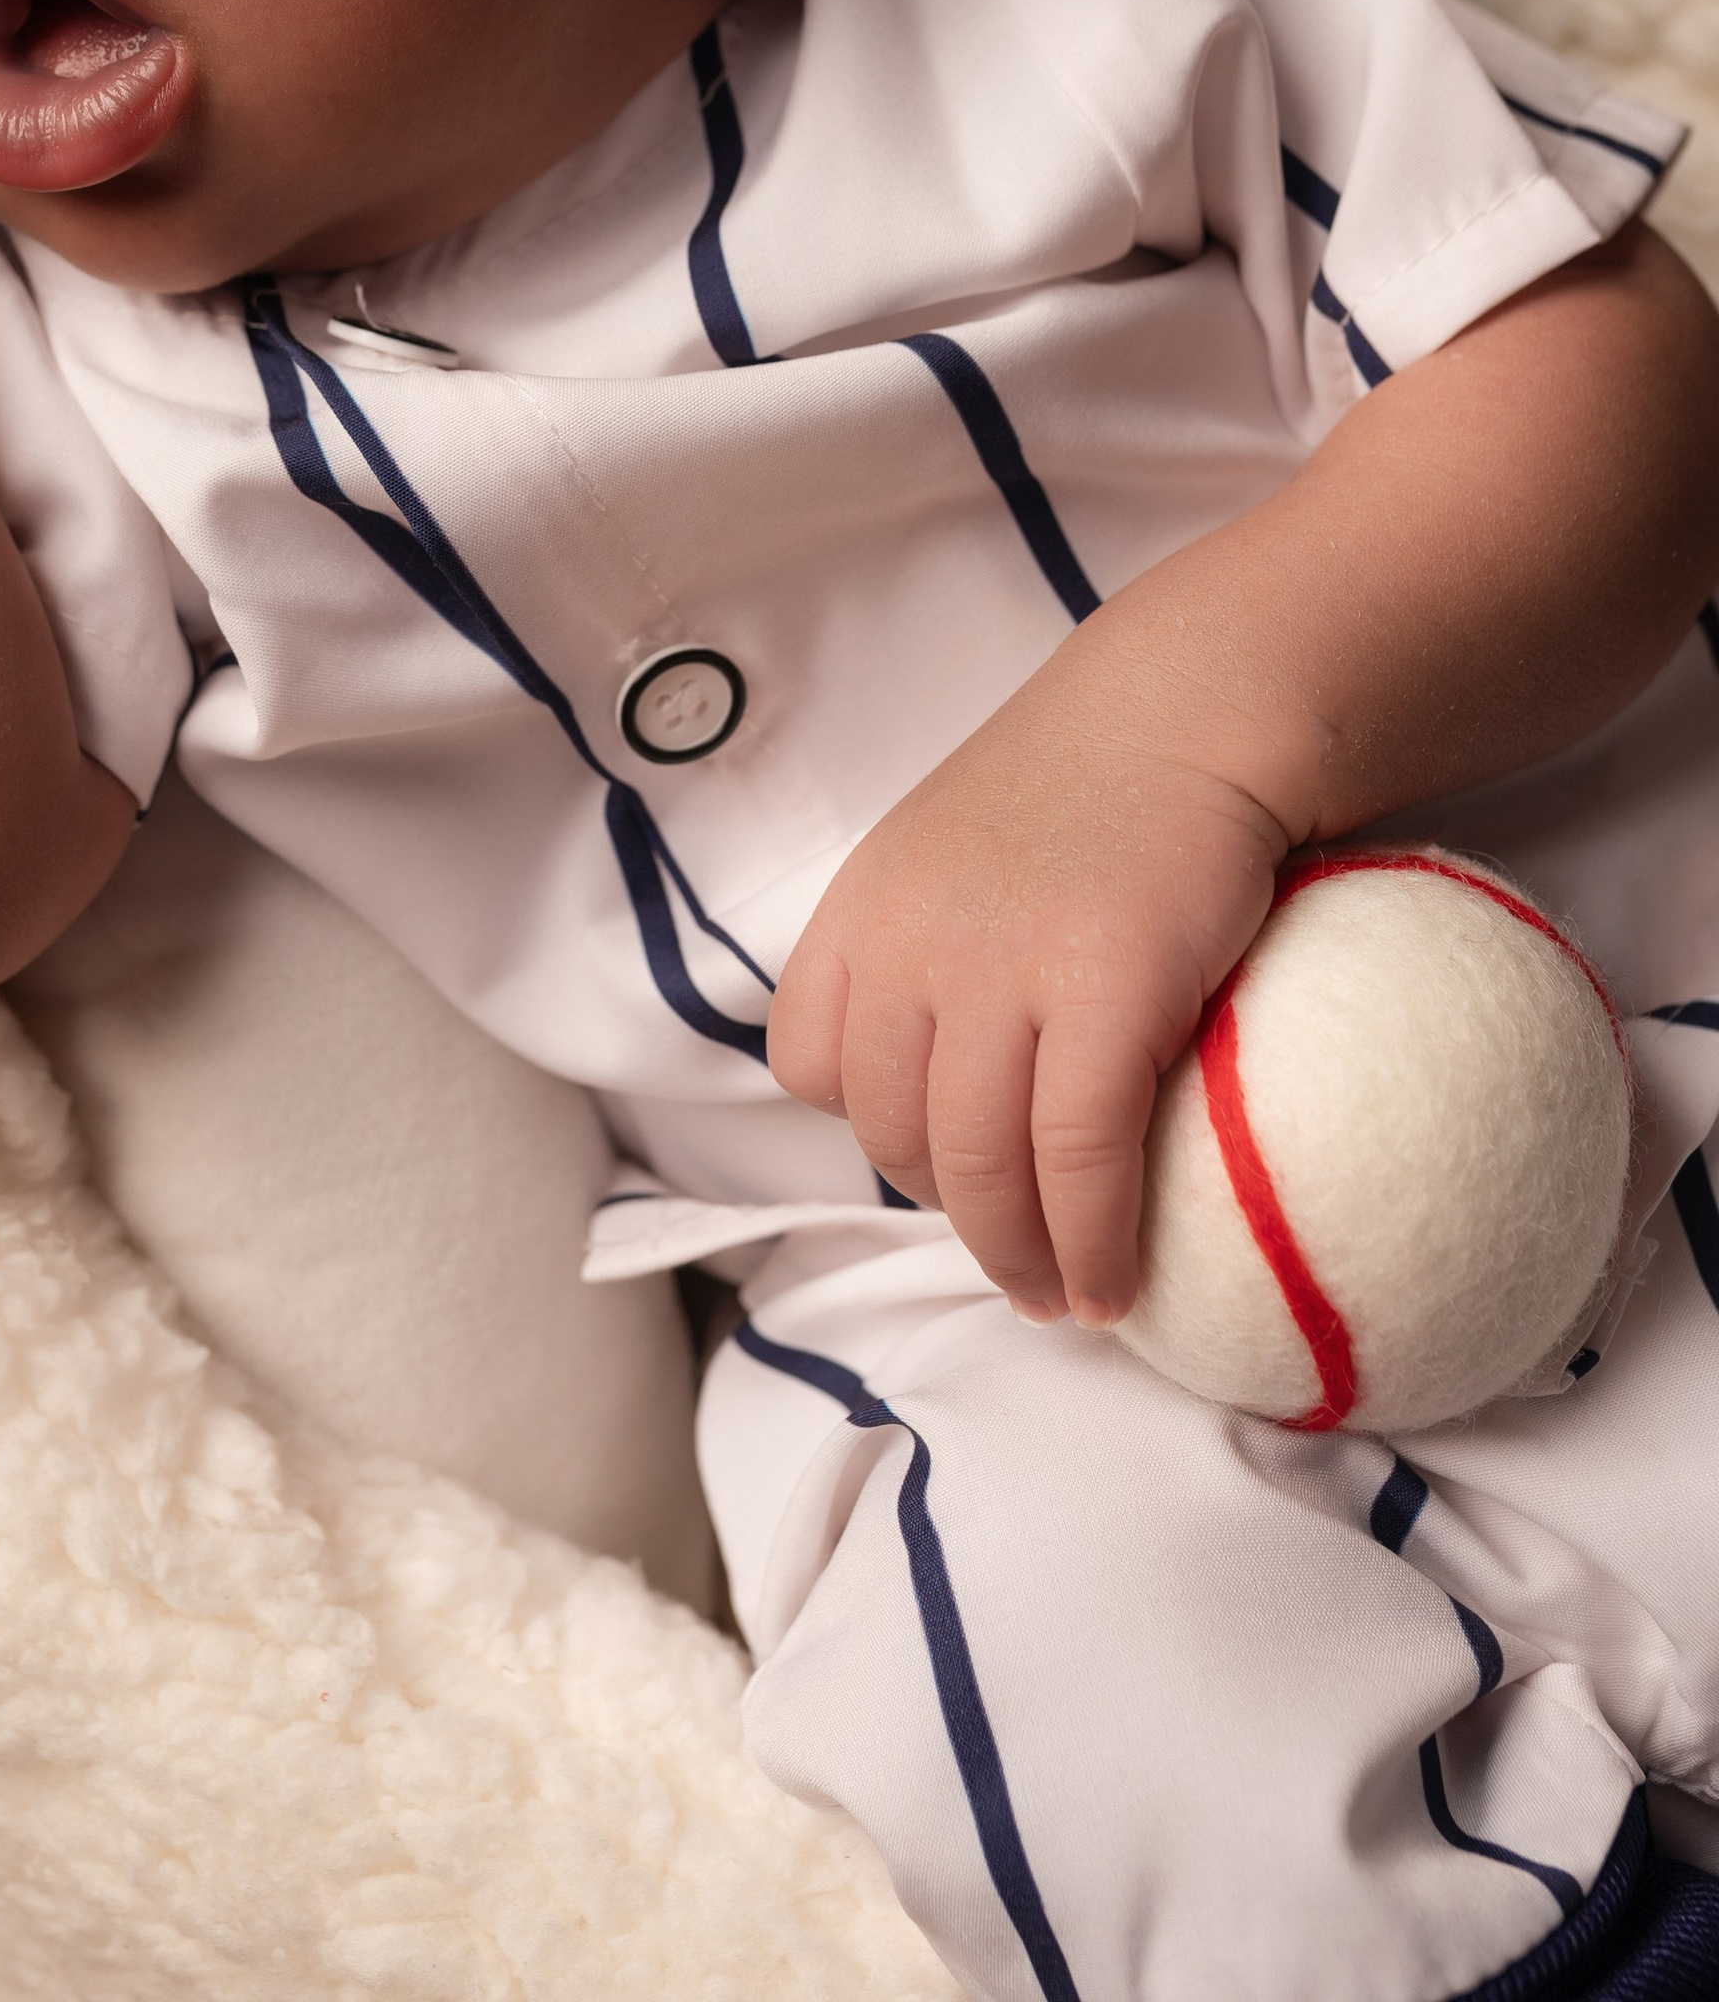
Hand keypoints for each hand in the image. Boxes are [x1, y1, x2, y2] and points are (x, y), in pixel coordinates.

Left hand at [767, 644, 1285, 1323]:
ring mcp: (996, 970)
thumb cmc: (1092, 779)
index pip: (807, 1061)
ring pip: (974, 1167)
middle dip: (949, 1213)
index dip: (870, 1127)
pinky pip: (1076, 1160)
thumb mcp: (953, 848)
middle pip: (891, 1132)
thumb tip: (940, 1060)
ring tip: (1063, 1298)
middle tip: (1015, 1258)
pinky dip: (1090, 1242)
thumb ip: (925, 939)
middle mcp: (905, 942)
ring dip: (1017, 1259)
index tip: (941, 1162)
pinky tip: (1113, 1285)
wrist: (1194, 703)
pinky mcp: (1099, 994)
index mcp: (860, 907)